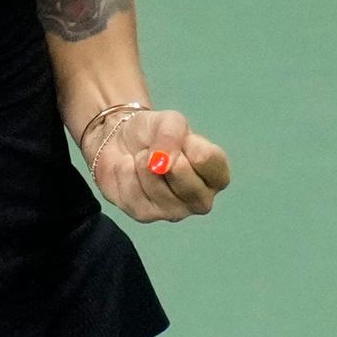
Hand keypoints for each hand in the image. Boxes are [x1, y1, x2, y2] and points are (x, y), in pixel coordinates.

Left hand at [83, 107, 232, 223]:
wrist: (119, 143)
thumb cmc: (154, 134)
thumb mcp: (170, 120)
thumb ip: (172, 135)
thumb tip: (163, 163)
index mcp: (217, 177)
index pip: (208, 159)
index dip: (188, 143)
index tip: (181, 140)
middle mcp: (201, 200)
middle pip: (183, 176)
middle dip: (164, 156)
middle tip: (158, 151)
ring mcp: (175, 212)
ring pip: (156, 185)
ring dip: (142, 163)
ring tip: (142, 158)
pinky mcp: (146, 216)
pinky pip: (133, 192)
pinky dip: (126, 172)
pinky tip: (130, 170)